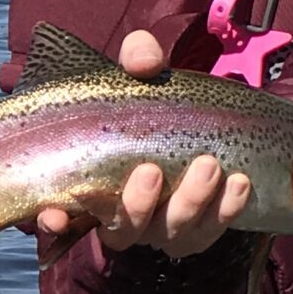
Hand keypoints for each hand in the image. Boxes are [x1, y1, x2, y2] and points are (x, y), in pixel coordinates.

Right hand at [33, 30, 253, 260]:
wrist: (206, 118)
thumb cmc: (154, 99)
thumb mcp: (141, 74)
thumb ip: (138, 59)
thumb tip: (143, 63)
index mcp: (90, 186)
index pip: (58, 217)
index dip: (53, 221)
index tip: (53, 214)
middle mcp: (122, 215)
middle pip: (123, 229)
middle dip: (136, 206)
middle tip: (152, 171)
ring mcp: (162, 227)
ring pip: (171, 234)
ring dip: (189, 204)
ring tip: (208, 166)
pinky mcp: (201, 228)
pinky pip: (212, 231)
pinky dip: (226, 212)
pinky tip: (239, 184)